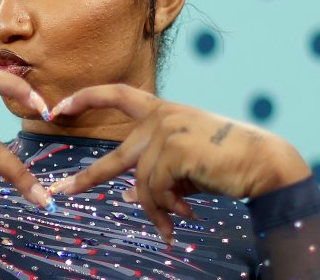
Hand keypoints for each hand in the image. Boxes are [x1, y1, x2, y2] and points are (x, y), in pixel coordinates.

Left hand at [48, 84, 311, 243]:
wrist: (262, 162)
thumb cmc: (224, 162)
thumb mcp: (183, 166)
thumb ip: (155, 174)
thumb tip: (128, 196)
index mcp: (161, 110)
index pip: (115, 94)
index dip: (84, 98)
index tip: (57, 108)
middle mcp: (160, 117)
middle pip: (115, 158)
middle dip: (86, 179)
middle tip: (60, 191)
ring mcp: (166, 132)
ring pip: (141, 184)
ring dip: (157, 210)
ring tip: (172, 225)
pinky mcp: (174, 151)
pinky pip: (156, 191)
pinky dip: (167, 210)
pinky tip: (184, 215)